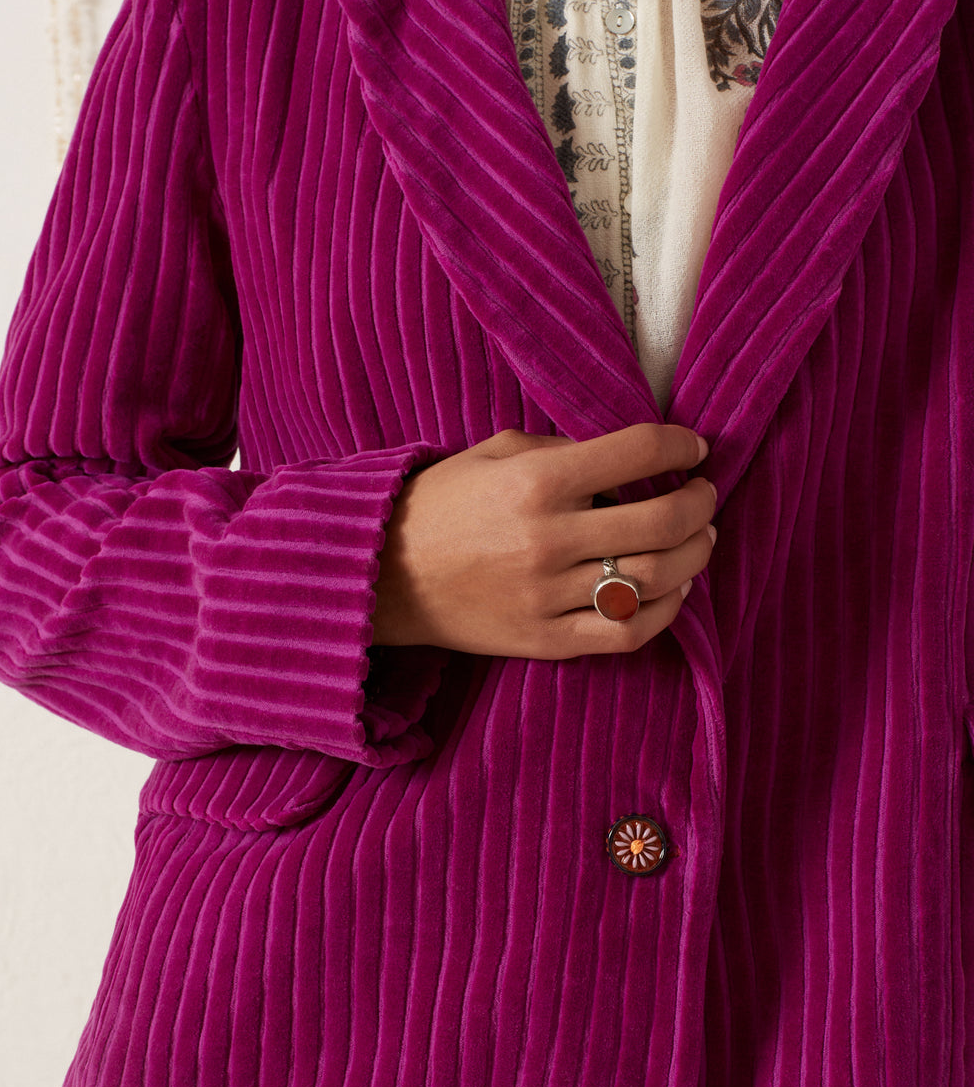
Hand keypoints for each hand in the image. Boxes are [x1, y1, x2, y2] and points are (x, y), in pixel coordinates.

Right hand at [371, 424, 715, 659]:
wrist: (382, 575)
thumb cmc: (440, 504)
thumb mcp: (493, 452)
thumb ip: (560, 449)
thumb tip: (624, 461)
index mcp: (535, 482)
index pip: (637, 453)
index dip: (679, 445)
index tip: (693, 447)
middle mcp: (548, 539)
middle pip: (661, 521)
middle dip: (699, 502)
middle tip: (705, 493)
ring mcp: (548, 596)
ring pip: (654, 578)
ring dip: (695, 555)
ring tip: (700, 538)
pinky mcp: (545, 640)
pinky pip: (625, 632)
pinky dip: (665, 611)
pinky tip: (674, 590)